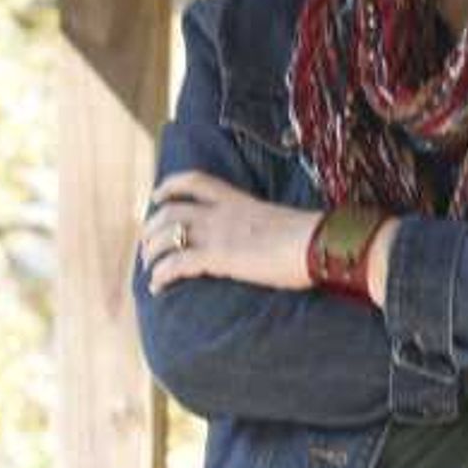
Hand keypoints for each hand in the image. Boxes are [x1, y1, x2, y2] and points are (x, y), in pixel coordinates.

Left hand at [140, 169, 317, 294]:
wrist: (320, 244)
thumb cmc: (310, 238)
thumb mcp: (280, 222)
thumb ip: (261, 227)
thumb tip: (265, 242)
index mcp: (238, 200)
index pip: (196, 181)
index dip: (170, 186)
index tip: (158, 196)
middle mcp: (222, 212)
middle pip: (170, 209)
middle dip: (151, 226)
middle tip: (146, 244)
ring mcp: (218, 233)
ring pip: (166, 234)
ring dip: (150, 251)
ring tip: (149, 267)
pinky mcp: (218, 256)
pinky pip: (176, 263)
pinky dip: (160, 274)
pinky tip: (157, 286)